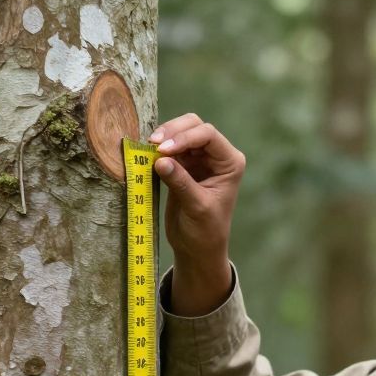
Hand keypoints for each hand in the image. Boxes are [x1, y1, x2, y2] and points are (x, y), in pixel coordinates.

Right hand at [147, 114, 244, 266]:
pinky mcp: (182, 165)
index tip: (164, 150)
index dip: (185, 137)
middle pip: (193, 126)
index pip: (208, 135)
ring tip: (148, 150)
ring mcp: (198, 159)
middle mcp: (216, 156)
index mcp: (229, 162)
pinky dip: (156, 149)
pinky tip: (146, 156)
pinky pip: (168, 148)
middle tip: (152, 145)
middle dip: (173, 131)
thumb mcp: (196, 208)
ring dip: (163, 138)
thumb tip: (160, 160)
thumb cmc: (205, 232)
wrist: (197, 249)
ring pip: (179, 132)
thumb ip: (180, 182)